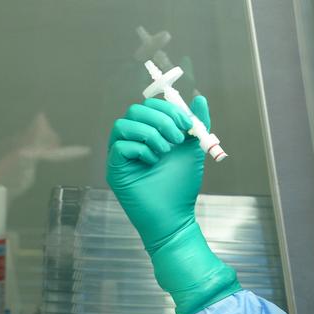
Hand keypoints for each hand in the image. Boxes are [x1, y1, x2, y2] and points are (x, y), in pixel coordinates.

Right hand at [106, 96, 208, 251]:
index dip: (168, 109)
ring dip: (150, 134)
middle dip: (160, 120)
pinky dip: (140, 150)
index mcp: (149, 133)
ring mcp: (121, 155)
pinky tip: (152, 163)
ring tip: (165, 152)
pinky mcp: (114, 169)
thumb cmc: (181, 185)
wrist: (175, 215)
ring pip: (124, 124)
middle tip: (177, 139)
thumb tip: (199, 98)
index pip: (150, 106)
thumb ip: (197, 123)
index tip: (186, 124)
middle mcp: (132, 140)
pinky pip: (119, 146)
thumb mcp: (194, 148)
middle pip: (135, 110)